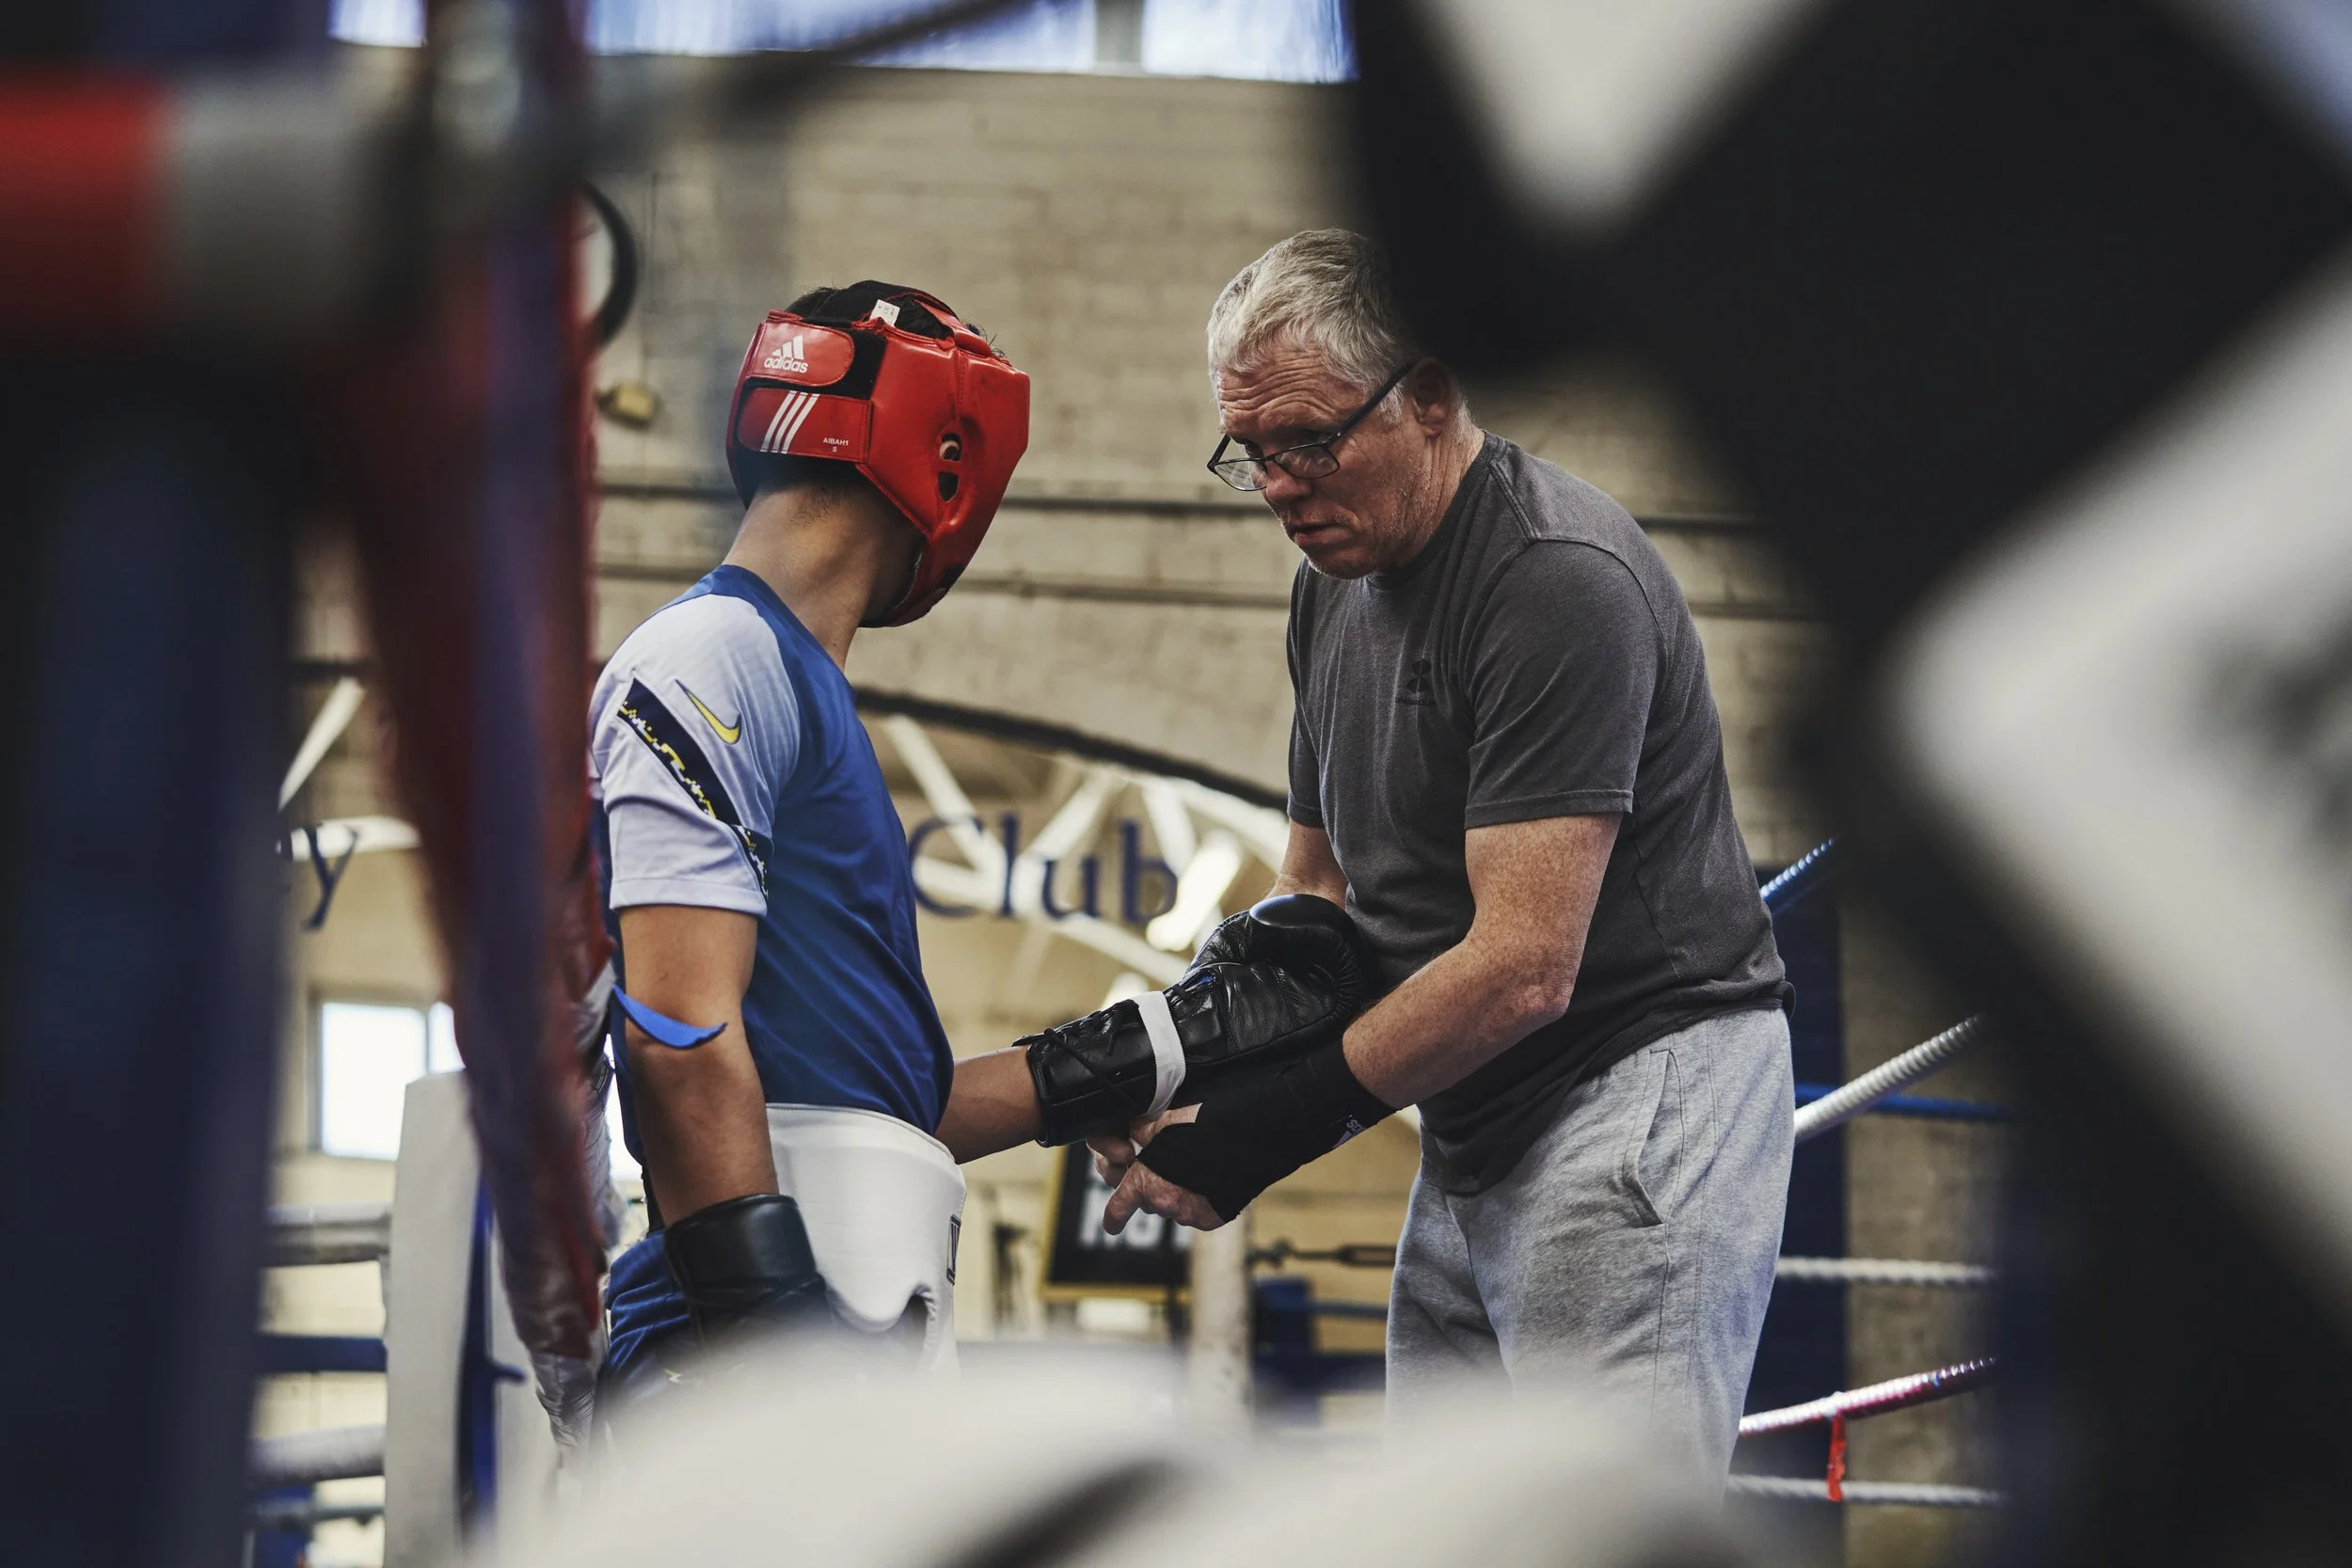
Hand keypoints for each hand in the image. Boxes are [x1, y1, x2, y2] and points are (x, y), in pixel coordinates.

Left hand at [1099, 1105, 1223, 1232]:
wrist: (1245, 1141)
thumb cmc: (1202, 1128)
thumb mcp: (1163, 1122)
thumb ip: (1143, 1132)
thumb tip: (1136, 1133)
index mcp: (1145, 1182)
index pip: (1119, 1207)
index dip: (1113, 1218)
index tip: (1110, 1226)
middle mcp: (1163, 1204)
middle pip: (1150, 1202)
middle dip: (1155, 1189)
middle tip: (1170, 1168)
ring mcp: (1188, 1214)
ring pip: (1175, 1208)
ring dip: (1179, 1195)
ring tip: (1196, 1170)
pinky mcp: (1210, 1220)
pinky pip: (1198, 1214)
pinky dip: (1200, 1202)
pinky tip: (1210, 1182)